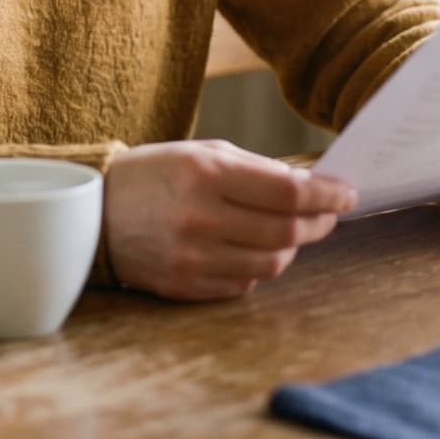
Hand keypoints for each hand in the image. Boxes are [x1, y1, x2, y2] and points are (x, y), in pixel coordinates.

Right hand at [104, 140, 357, 300]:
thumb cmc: (154, 174)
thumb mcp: (202, 152)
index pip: (287, 191)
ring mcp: (192, 258)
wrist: (92, 213)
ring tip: (293, 230)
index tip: (347, 192)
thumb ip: (256, 168)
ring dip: (292, 247)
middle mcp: (200, 219)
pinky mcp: (185, 286)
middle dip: (318, 222)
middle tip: (328, 213)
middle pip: (286, 232)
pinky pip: (244, 283)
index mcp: (206, 175)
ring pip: (271, 263)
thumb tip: (309, 184)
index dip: (325, 194)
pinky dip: (260, 266)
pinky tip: (255, 249)